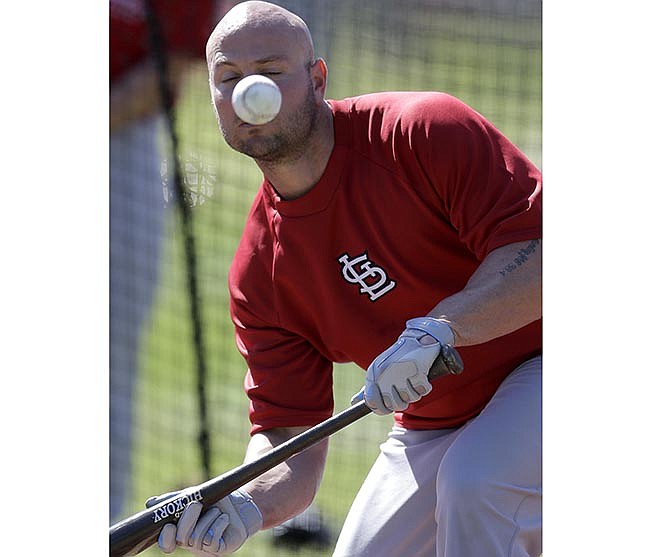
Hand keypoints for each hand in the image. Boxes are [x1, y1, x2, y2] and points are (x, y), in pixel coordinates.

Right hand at [146, 489, 262, 554]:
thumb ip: (172, 501)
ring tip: (217, 510)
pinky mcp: (220, 549)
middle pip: (182, 538)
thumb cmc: (216, 500)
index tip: (168, 525)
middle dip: (188, 520)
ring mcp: (206, 548)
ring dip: (208, 517)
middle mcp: (191, 543)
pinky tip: (224, 518)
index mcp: (181, 532)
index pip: (167, 543)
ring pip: (198, 538)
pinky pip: (213, 540)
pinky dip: (219, 523)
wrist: (240, 503)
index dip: (165, 538)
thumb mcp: (193, 496)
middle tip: (197, 505)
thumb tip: (149, 504)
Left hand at [360, 317, 458, 414]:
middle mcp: (385, 375)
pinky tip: (421, 375)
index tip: (389, 406)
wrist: (416, 340)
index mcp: (373, 375)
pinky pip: (422, 390)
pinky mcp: (417, 370)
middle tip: (405, 389)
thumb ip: (367, 389)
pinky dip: (424, 385)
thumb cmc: (396, 359)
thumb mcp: (378, 372)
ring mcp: (400, 373)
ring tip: (413, 378)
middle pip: (394, 405)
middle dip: (402, 400)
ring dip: (415, 392)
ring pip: (411, 399)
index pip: (373, 403)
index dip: (382, 408)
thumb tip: (353, 402)